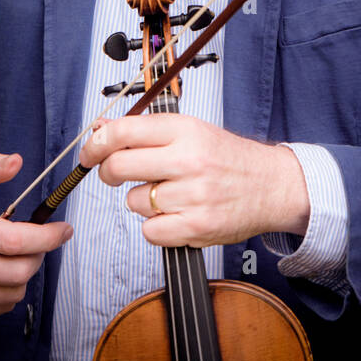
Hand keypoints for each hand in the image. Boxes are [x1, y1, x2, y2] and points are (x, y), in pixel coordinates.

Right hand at [0, 153, 72, 320]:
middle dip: (39, 256)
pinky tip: (2, 271)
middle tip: (40, 242)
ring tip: (18, 255)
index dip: (46, 237)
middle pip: (16, 272)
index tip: (63, 230)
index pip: (13, 241)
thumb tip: (16, 162)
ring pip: (10, 293)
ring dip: (25, 274)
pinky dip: (9, 291)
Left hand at [79, 115, 309, 247]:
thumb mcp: (190, 130)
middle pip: (118, 167)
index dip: (96, 143)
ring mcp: (192, 195)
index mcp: (185, 129)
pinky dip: (156, 226)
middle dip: (108, 173)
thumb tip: (100, 129)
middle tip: (116, 174)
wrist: (271, 185)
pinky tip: (175, 214)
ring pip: (133, 202)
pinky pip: (150, 231)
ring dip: (142, 201)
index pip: (123, 131)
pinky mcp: (196, 227)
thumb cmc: (227, 157)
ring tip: (168, 193)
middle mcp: (188, 159)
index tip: (89, 151)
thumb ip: (146, 131)